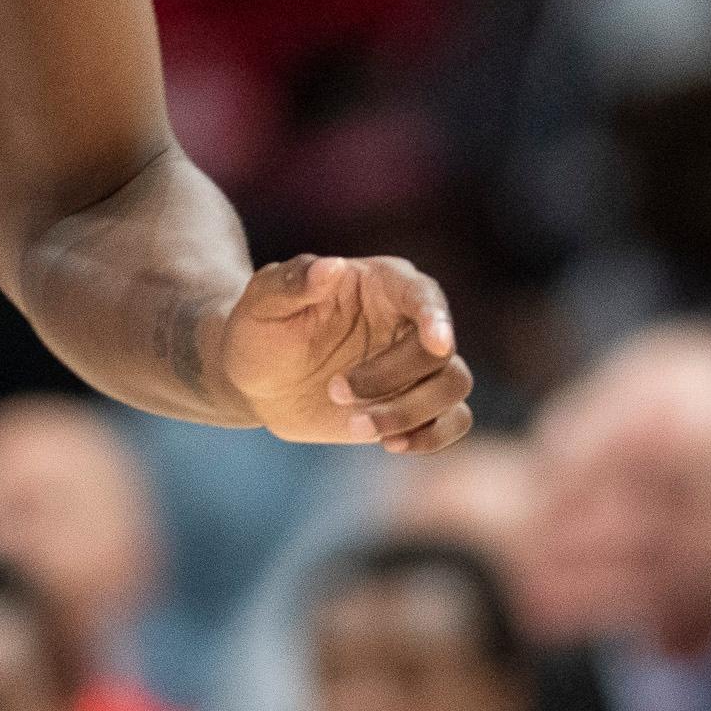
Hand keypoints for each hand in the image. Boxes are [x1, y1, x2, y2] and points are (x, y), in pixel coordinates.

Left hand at [217, 253, 472, 453]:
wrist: (255, 381)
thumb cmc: (258, 329)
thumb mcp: (262, 302)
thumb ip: (293, 281)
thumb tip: (332, 266)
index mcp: (379, 283)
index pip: (423, 293)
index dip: (436, 316)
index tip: (438, 342)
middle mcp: (408, 320)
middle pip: (439, 350)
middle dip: (393, 377)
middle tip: (335, 390)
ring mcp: (416, 364)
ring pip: (453, 385)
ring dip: (410, 411)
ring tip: (355, 425)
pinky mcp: (415, 403)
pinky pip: (455, 419)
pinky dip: (433, 436)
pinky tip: (390, 444)